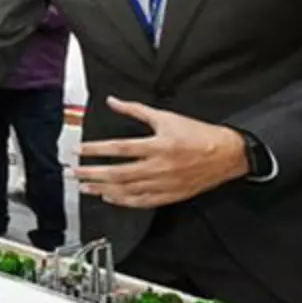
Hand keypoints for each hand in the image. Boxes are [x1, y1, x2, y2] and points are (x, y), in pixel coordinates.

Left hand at [74, 97, 249, 207]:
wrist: (228, 154)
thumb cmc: (198, 134)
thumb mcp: (167, 117)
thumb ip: (136, 110)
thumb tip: (112, 101)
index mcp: (158, 145)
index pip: (119, 149)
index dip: (96, 150)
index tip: (79, 151)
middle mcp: (159, 167)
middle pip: (118, 173)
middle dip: (92, 173)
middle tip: (74, 173)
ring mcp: (164, 184)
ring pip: (127, 190)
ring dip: (102, 189)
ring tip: (84, 186)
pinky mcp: (170, 196)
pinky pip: (142, 201)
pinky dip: (123, 201)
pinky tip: (109, 197)